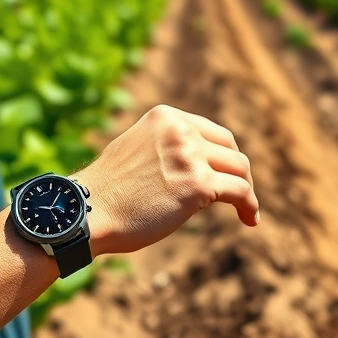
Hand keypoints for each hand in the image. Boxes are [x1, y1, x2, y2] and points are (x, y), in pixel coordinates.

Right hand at [72, 104, 258, 256]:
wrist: (87, 211)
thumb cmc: (106, 191)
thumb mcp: (134, 150)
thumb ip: (162, 147)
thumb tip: (187, 162)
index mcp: (165, 117)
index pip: (210, 131)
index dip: (222, 155)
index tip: (225, 174)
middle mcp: (180, 130)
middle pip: (230, 148)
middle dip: (237, 172)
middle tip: (238, 195)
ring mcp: (190, 156)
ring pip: (240, 169)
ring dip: (247, 190)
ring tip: (246, 211)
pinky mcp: (199, 185)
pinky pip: (240, 192)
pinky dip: (250, 206)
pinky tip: (250, 219)